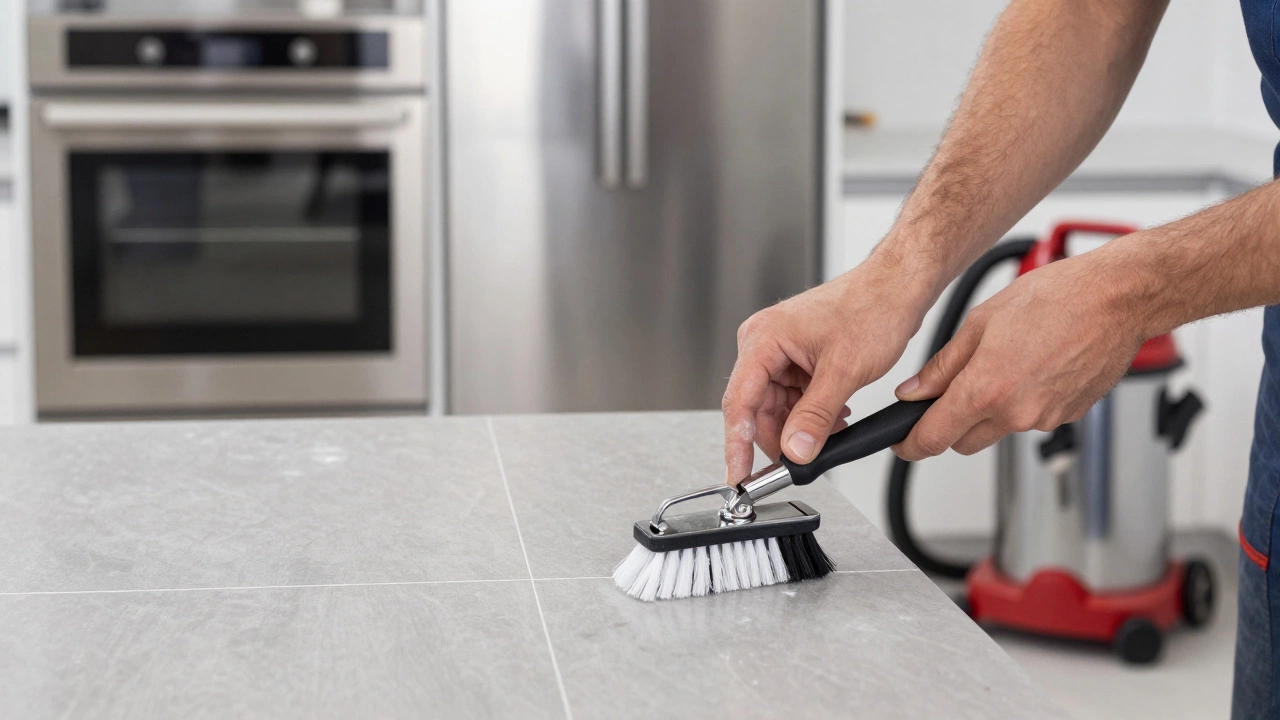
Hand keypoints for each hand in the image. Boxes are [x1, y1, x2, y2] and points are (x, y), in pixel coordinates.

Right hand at [722, 252, 934, 483]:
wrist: (898, 286)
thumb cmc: (873, 307)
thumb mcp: (843, 371)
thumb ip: (815, 416)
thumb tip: (795, 451)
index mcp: (763, 339)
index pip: (739, 403)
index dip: (737, 445)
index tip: (741, 476)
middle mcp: (764, 343)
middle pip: (756, 408)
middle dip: (780, 437)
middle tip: (800, 463)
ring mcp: (780, 350)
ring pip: (776, 406)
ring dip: (800, 426)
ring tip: (830, 434)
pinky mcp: (796, 357)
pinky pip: (793, 396)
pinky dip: (810, 413)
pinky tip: (833, 418)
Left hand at [893, 250, 1145, 459]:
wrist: (1116, 299)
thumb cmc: (1055, 299)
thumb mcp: (980, 323)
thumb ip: (942, 366)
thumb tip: (914, 390)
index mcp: (986, 390)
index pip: (934, 438)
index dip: (911, 444)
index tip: (903, 442)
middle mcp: (1016, 414)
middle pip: (964, 443)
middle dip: (951, 425)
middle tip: (954, 390)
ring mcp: (1045, 419)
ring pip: (999, 430)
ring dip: (991, 411)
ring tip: (1007, 363)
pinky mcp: (1068, 417)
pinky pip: (1032, 419)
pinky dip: (1023, 402)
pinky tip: (1034, 367)